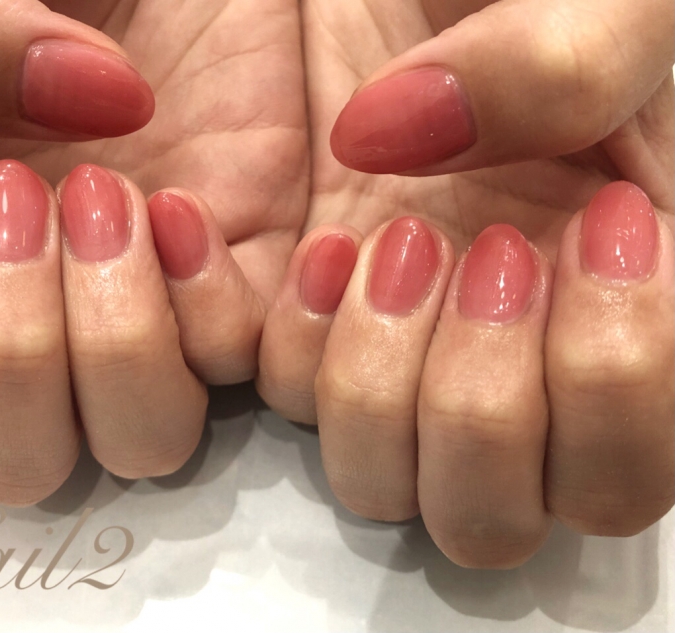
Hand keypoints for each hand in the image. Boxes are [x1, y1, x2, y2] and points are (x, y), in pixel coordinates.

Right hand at [0, 0, 307, 504]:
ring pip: (138, 441)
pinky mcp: (256, 286)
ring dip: (111, 342)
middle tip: (18, 195)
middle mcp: (51, 318)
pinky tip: (186, 202)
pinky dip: (208, 301)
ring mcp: (161, 312)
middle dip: (4, 352)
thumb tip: (61, 121)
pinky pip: (241, 365)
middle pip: (11, 462)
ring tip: (109, 194)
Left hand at [258, 0, 673, 567]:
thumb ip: (566, 63)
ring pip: (381, 480)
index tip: (599, 219)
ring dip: (377, 391)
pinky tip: (321, 239)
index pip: (627, 464)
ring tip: (391, 240)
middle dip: (481, 412)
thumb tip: (402, 143)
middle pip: (493, 516)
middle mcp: (502, 356)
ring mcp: (400, 341)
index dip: (612, 378)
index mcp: (615, 308)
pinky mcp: (308, 309)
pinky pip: (283, 389)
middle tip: (491, 252)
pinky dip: (292, 334)